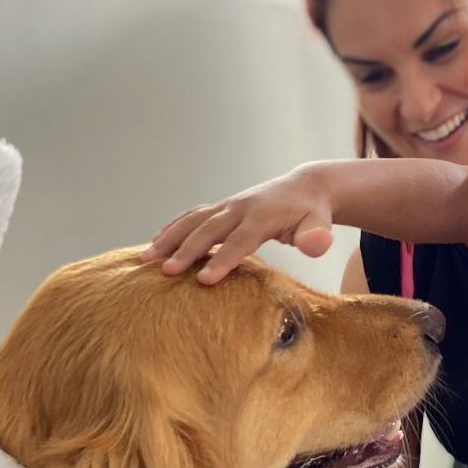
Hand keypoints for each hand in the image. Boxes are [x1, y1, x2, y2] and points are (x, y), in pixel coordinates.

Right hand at [141, 169, 333, 283]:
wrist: (304, 187)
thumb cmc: (312, 213)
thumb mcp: (321, 223)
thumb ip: (317, 235)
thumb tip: (316, 245)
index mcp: (262, 216)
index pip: (240, 240)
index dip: (223, 259)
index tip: (204, 280)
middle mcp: (240, 208)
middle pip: (209, 230)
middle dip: (186, 250)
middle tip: (166, 272)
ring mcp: (227, 206)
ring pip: (193, 220)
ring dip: (169, 237)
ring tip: (146, 257)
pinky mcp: (221, 208)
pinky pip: (192, 216)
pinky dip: (173, 227)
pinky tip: (156, 242)